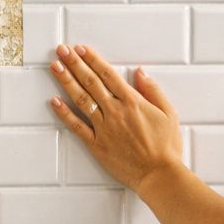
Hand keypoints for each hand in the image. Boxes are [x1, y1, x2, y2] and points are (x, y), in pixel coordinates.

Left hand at [47, 44, 183, 192]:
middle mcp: (115, 111)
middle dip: (74, 63)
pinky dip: (64, 113)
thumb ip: (153, 90)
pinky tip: (55, 101)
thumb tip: (140, 72)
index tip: (81, 49)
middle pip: (91, 82)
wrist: (159, 175)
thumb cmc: (166, 147)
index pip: (108, 74)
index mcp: (132, 102)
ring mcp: (103, 128)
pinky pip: (77, 127)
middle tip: (62, 50)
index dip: (93, 59)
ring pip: (81, 99)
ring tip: (55, 67)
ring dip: (66, 81)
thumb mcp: (169, 113)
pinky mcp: (97, 145)